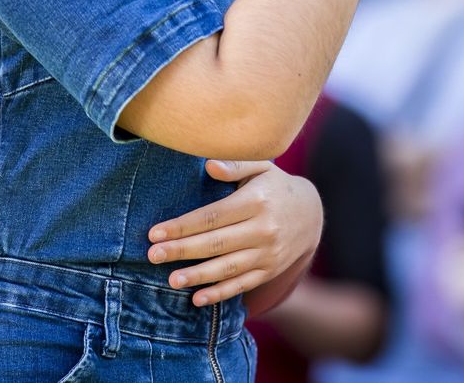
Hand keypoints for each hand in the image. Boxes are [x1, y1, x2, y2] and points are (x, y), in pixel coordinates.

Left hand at [146, 159, 322, 306]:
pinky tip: (198, 299)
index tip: (155, 232)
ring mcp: (268, 252)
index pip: (213, 216)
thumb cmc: (274, 187)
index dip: (183, 225)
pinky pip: (243, 284)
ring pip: (228, 267)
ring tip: (171, 280)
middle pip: (216, 242)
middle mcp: (264, 228)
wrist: (310, 215)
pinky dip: (220, 293)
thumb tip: (209, 165)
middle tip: (152, 256)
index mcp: (256, 201)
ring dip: (198, 275)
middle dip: (182, 250)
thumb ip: (235, 165)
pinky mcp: (269, 270)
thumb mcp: (261, 168)